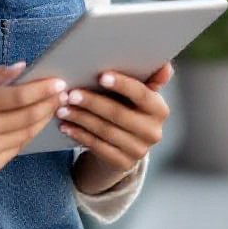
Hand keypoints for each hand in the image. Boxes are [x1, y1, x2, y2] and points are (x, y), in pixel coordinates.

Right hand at [0, 62, 66, 177]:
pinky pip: (16, 148)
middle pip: (27, 117)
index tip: (59, 83)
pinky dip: (27, 135)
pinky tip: (33, 124)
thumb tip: (24, 68)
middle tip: (64, 95)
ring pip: (25, 134)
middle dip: (49, 104)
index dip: (42, 90)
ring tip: (53, 107)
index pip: (18, 96)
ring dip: (42, 120)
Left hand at [64, 63, 173, 186]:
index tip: (101, 76)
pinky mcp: (123, 164)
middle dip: (92, 102)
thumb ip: (149, 77)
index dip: (123, 85)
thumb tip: (165, 64)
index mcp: (159, 109)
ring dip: (81, 118)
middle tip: (70, 93)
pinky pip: (98, 147)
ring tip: (62, 108)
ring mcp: (139, 150)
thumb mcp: (138, 93)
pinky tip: (66, 126)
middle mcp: (153, 132)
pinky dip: (80, 134)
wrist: (124, 144)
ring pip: (105, 131)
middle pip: (119, 114)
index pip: (142, 94)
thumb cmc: (128, 107)